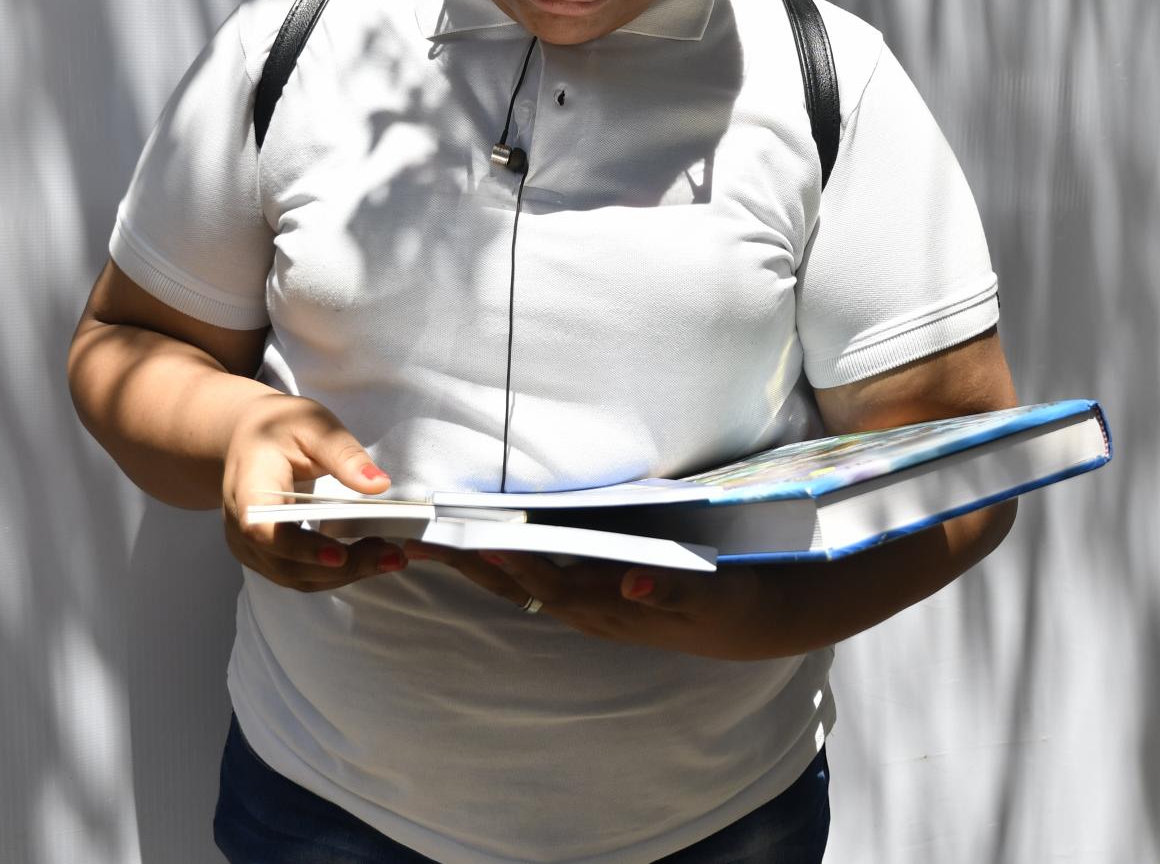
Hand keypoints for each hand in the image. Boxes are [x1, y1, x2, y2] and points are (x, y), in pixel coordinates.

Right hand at [220, 393, 405, 591]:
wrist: (245, 439)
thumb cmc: (279, 428)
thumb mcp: (313, 425)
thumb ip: (344, 453)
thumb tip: (379, 484)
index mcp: (247, 488)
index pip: (265, 530)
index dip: (301, 548)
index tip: (339, 554)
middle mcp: (240, 526)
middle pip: (288, 563)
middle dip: (344, 566)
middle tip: (394, 556)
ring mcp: (250, 547)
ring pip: (297, 577)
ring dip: (346, 574)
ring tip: (391, 557)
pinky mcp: (265, 557)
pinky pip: (300, 575)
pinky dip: (337, 572)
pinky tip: (369, 557)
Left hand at [404, 544, 788, 661]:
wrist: (743, 623)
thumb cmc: (725, 602)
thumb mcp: (709, 595)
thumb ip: (671, 590)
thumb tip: (632, 586)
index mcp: (608, 607)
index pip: (547, 581)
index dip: (510, 561)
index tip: (471, 538)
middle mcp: (587, 608)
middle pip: (514, 584)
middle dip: (466, 562)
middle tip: (417, 539)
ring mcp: (585, 603)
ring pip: (517, 581)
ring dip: (474, 561)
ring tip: (430, 537)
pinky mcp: (590, 591)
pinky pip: (534, 575)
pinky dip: (501, 558)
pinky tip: (480, 540)